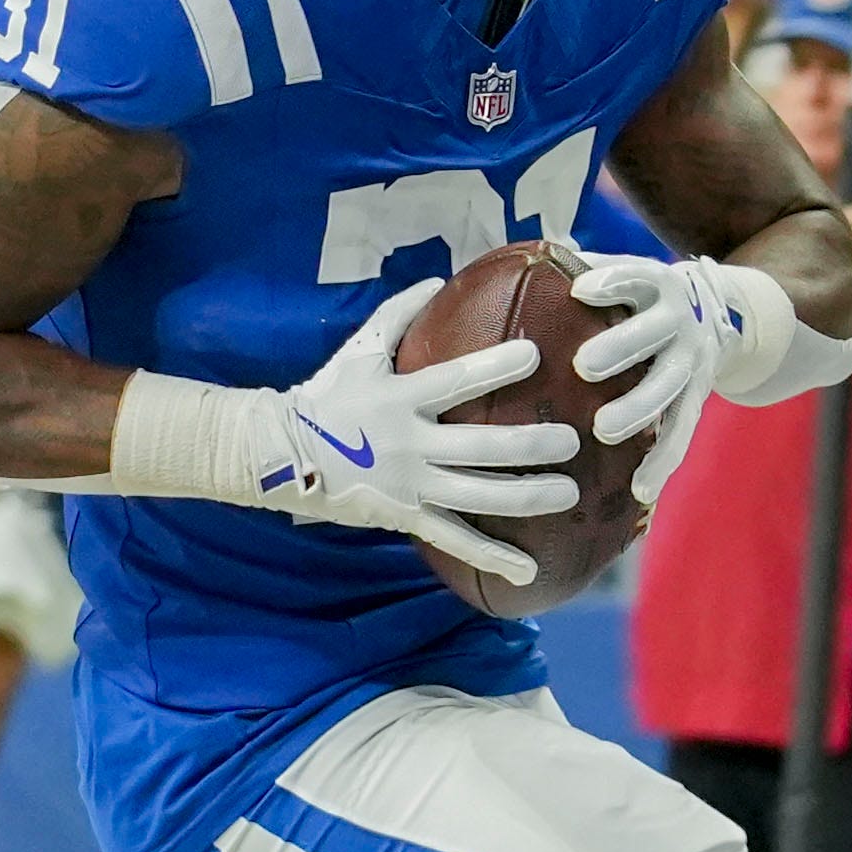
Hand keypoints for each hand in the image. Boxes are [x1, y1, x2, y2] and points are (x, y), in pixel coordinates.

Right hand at [248, 279, 579, 583]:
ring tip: (569, 493)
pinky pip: (453, 540)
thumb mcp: (357, 349)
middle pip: (480, 447)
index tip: (535, 355)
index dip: (495, 367)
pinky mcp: (404, 517)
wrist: (281, 454)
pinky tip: (529, 571)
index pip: (455, 381)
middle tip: (571, 439)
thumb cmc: (328, 395)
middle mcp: (408, 445)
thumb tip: (441, 279)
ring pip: (477, 497)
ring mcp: (408, 485)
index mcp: (399, 398)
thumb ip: (398, 314)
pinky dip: (491, 558)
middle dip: (530, 445)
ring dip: (526, 498)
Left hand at [562, 250, 751, 505]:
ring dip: (638, 408)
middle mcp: (679, 321)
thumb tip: (513, 260)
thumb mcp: (622, 272)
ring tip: (603, 429)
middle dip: (622, 347)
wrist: (719, 311)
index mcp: (656, 284)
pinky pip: (681, 433)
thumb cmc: (640, 294)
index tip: (582, 290)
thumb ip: (576, 267)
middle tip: (584, 366)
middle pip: (653, 334)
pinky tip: (639, 490)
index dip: (612, 281)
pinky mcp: (698, 399)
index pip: (635, 276)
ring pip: (669, 387)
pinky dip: (662, 462)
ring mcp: (692, 362)